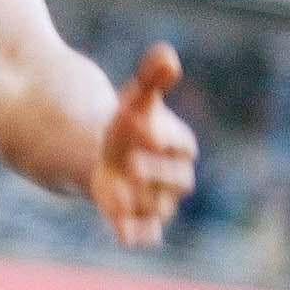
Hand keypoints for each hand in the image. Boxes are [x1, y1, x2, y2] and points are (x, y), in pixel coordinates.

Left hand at [90, 43, 197, 247]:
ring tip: (119, 191)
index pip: (180, 144)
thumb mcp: (136, 100)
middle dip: (155, 172)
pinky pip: (146, 233)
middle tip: (131, 164)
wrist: (109, 153)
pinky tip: (125, 235)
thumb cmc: (128, 124)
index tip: (139, 125)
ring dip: (139, 200)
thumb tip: (166, 53)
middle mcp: (175, 176)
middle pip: (177, 180)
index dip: (163, 137)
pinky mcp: (137, 217)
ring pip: (157, 207)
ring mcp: (158, 199)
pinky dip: (137, 234)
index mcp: (179, 145)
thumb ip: (151, 79)